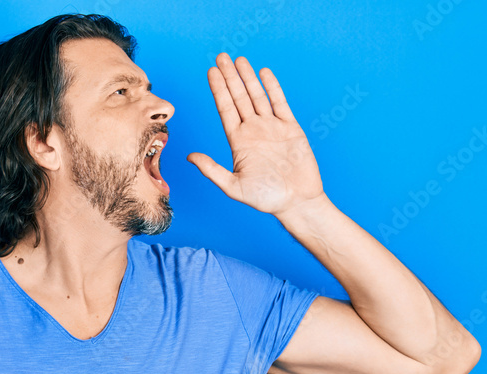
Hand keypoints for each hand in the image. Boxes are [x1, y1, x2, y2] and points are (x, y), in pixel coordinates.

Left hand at [187, 53, 323, 217]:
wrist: (297, 202)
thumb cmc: (266, 199)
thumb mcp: (233, 186)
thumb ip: (212, 169)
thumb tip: (190, 157)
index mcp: (238, 142)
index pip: (225, 110)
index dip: (218, 90)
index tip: (211, 72)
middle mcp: (253, 131)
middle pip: (238, 98)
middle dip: (229, 77)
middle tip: (221, 57)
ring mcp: (272, 128)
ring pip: (257, 96)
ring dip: (247, 78)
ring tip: (239, 59)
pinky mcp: (290, 128)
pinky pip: (280, 103)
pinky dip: (272, 87)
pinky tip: (263, 72)